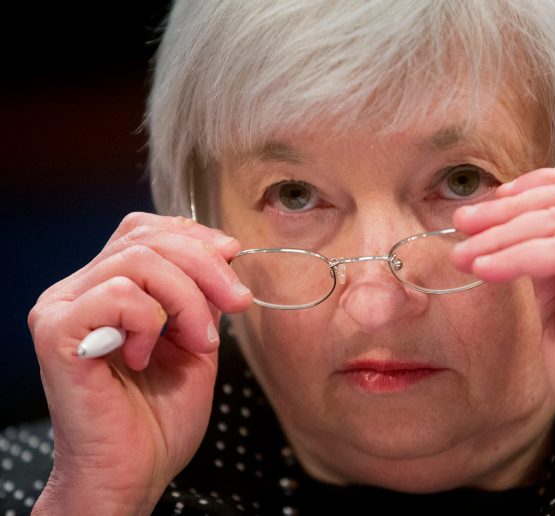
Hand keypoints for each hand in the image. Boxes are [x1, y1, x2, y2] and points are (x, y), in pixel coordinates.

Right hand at [27, 213, 252, 513]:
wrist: (134, 474)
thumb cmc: (159, 419)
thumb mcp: (196, 343)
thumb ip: (201, 297)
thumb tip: (220, 253)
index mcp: (106, 289)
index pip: (143, 231)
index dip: (192, 235)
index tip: (232, 256)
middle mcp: (78, 291)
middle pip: (146, 239)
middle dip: (206, 266)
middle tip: (237, 303)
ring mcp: (63, 309)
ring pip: (136, 260)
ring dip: (186, 300)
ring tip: (197, 344)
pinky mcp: (57, 334)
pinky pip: (116, 296)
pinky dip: (149, 322)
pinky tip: (145, 356)